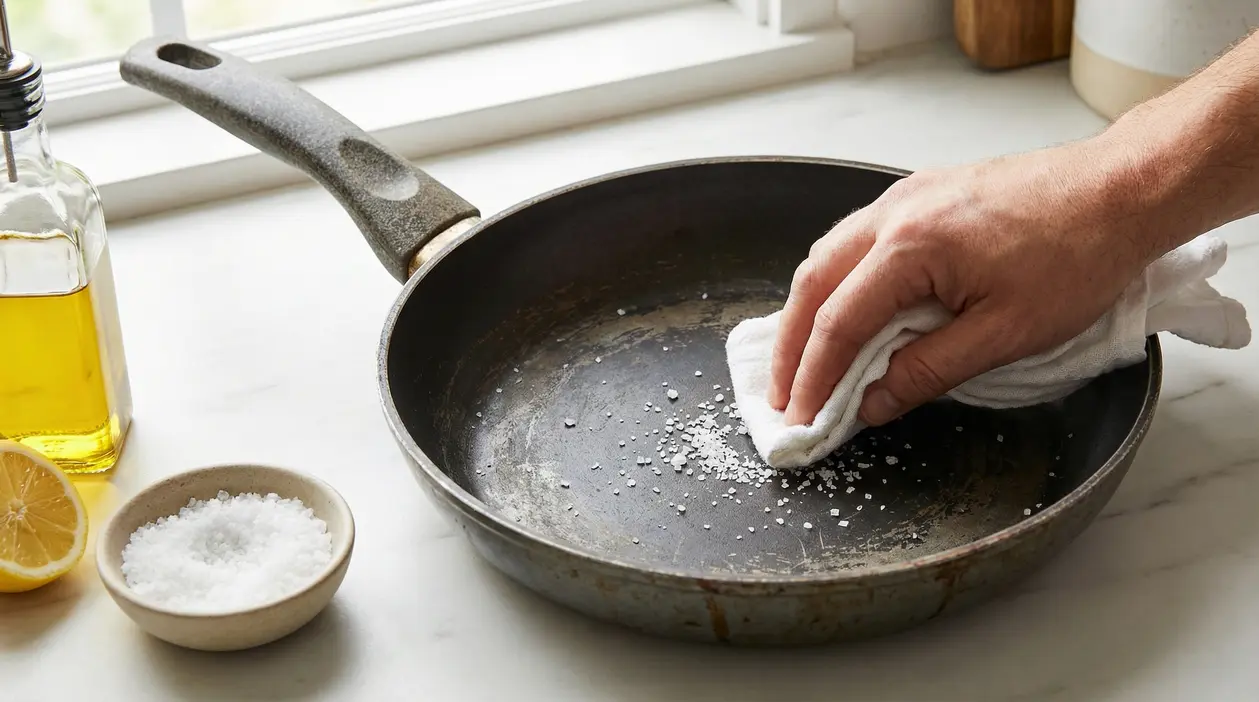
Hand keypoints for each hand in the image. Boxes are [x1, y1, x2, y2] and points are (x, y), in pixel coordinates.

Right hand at [768, 140, 1175, 426]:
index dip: (815, 377)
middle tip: (782, 394)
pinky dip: (837, 282)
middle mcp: (894, 213)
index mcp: (911, 247)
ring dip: (809, 310)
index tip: (802, 417)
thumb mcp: (1005, 334)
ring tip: (804, 358)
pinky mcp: (921, 194)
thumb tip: (872, 403)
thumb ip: (928, 370)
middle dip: (791, 344)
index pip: (839, 322)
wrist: (1120, 190)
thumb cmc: (1077, 257)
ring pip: (828, 255)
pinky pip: (856, 240)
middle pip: (814, 282)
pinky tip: (844, 308)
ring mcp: (905, 197)